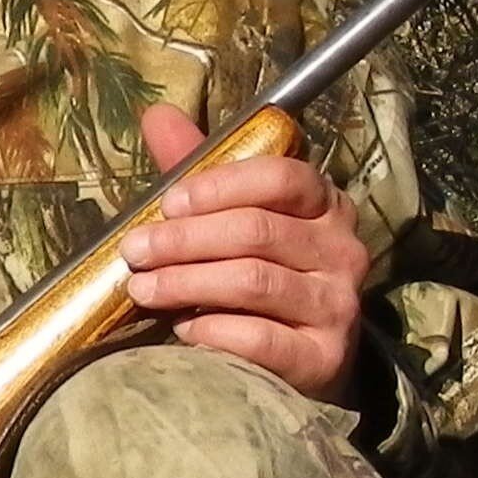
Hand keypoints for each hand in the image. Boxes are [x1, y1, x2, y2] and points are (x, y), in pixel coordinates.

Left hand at [115, 102, 367, 399]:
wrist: (302, 362)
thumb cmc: (259, 275)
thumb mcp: (232, 216)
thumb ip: (200, 170)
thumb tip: (157, 115)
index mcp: (324, 205)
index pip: (283, 177)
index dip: (220, 187)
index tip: (168, 203)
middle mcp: (343, 250)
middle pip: (257, 231)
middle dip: (185, 239)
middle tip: (134, 251)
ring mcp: (337, 305)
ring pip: (254, 281)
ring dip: (187, 283)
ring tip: (143, 289)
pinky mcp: (323, 357)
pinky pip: (260, 338)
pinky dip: (213, 331)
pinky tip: (183, 331)